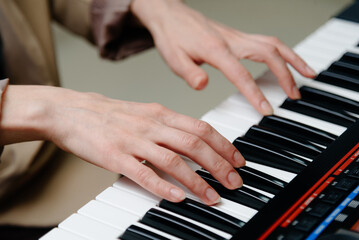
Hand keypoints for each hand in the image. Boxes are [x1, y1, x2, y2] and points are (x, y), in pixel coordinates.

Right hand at [0, 85, 244, 204]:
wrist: (72, 110)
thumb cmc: (110, 114)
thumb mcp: (145, 112)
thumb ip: (169, 125)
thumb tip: (194, 139)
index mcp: (160, 114)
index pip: (201, 128)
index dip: (223, 145)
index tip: (237, 160)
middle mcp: (151, 125)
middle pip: (194, 144)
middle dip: (219, 165)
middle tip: (234, 182)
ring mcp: (133, 141)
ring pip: (173, 161)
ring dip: (197, 181)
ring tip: (212, 196)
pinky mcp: (115, 156)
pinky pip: (143, 173)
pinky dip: (163, 186)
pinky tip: (178, 197)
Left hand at [130, 0, 315, 114]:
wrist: (171, 15)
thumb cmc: (173, 37)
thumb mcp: (174, 58)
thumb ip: (189, 73)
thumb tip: (202, 85)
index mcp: (216, 49)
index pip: (241, 74)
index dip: (255, 93)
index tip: (266, 110)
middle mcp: (232, 40)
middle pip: (268, 54)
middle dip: (285, 76)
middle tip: (294, 96)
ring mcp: (238, 36)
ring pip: (274, 44)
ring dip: (293, 59)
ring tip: (308, 75)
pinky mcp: (239, 36)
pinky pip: (268, 41)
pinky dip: (284, 52)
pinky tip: (288, 61)